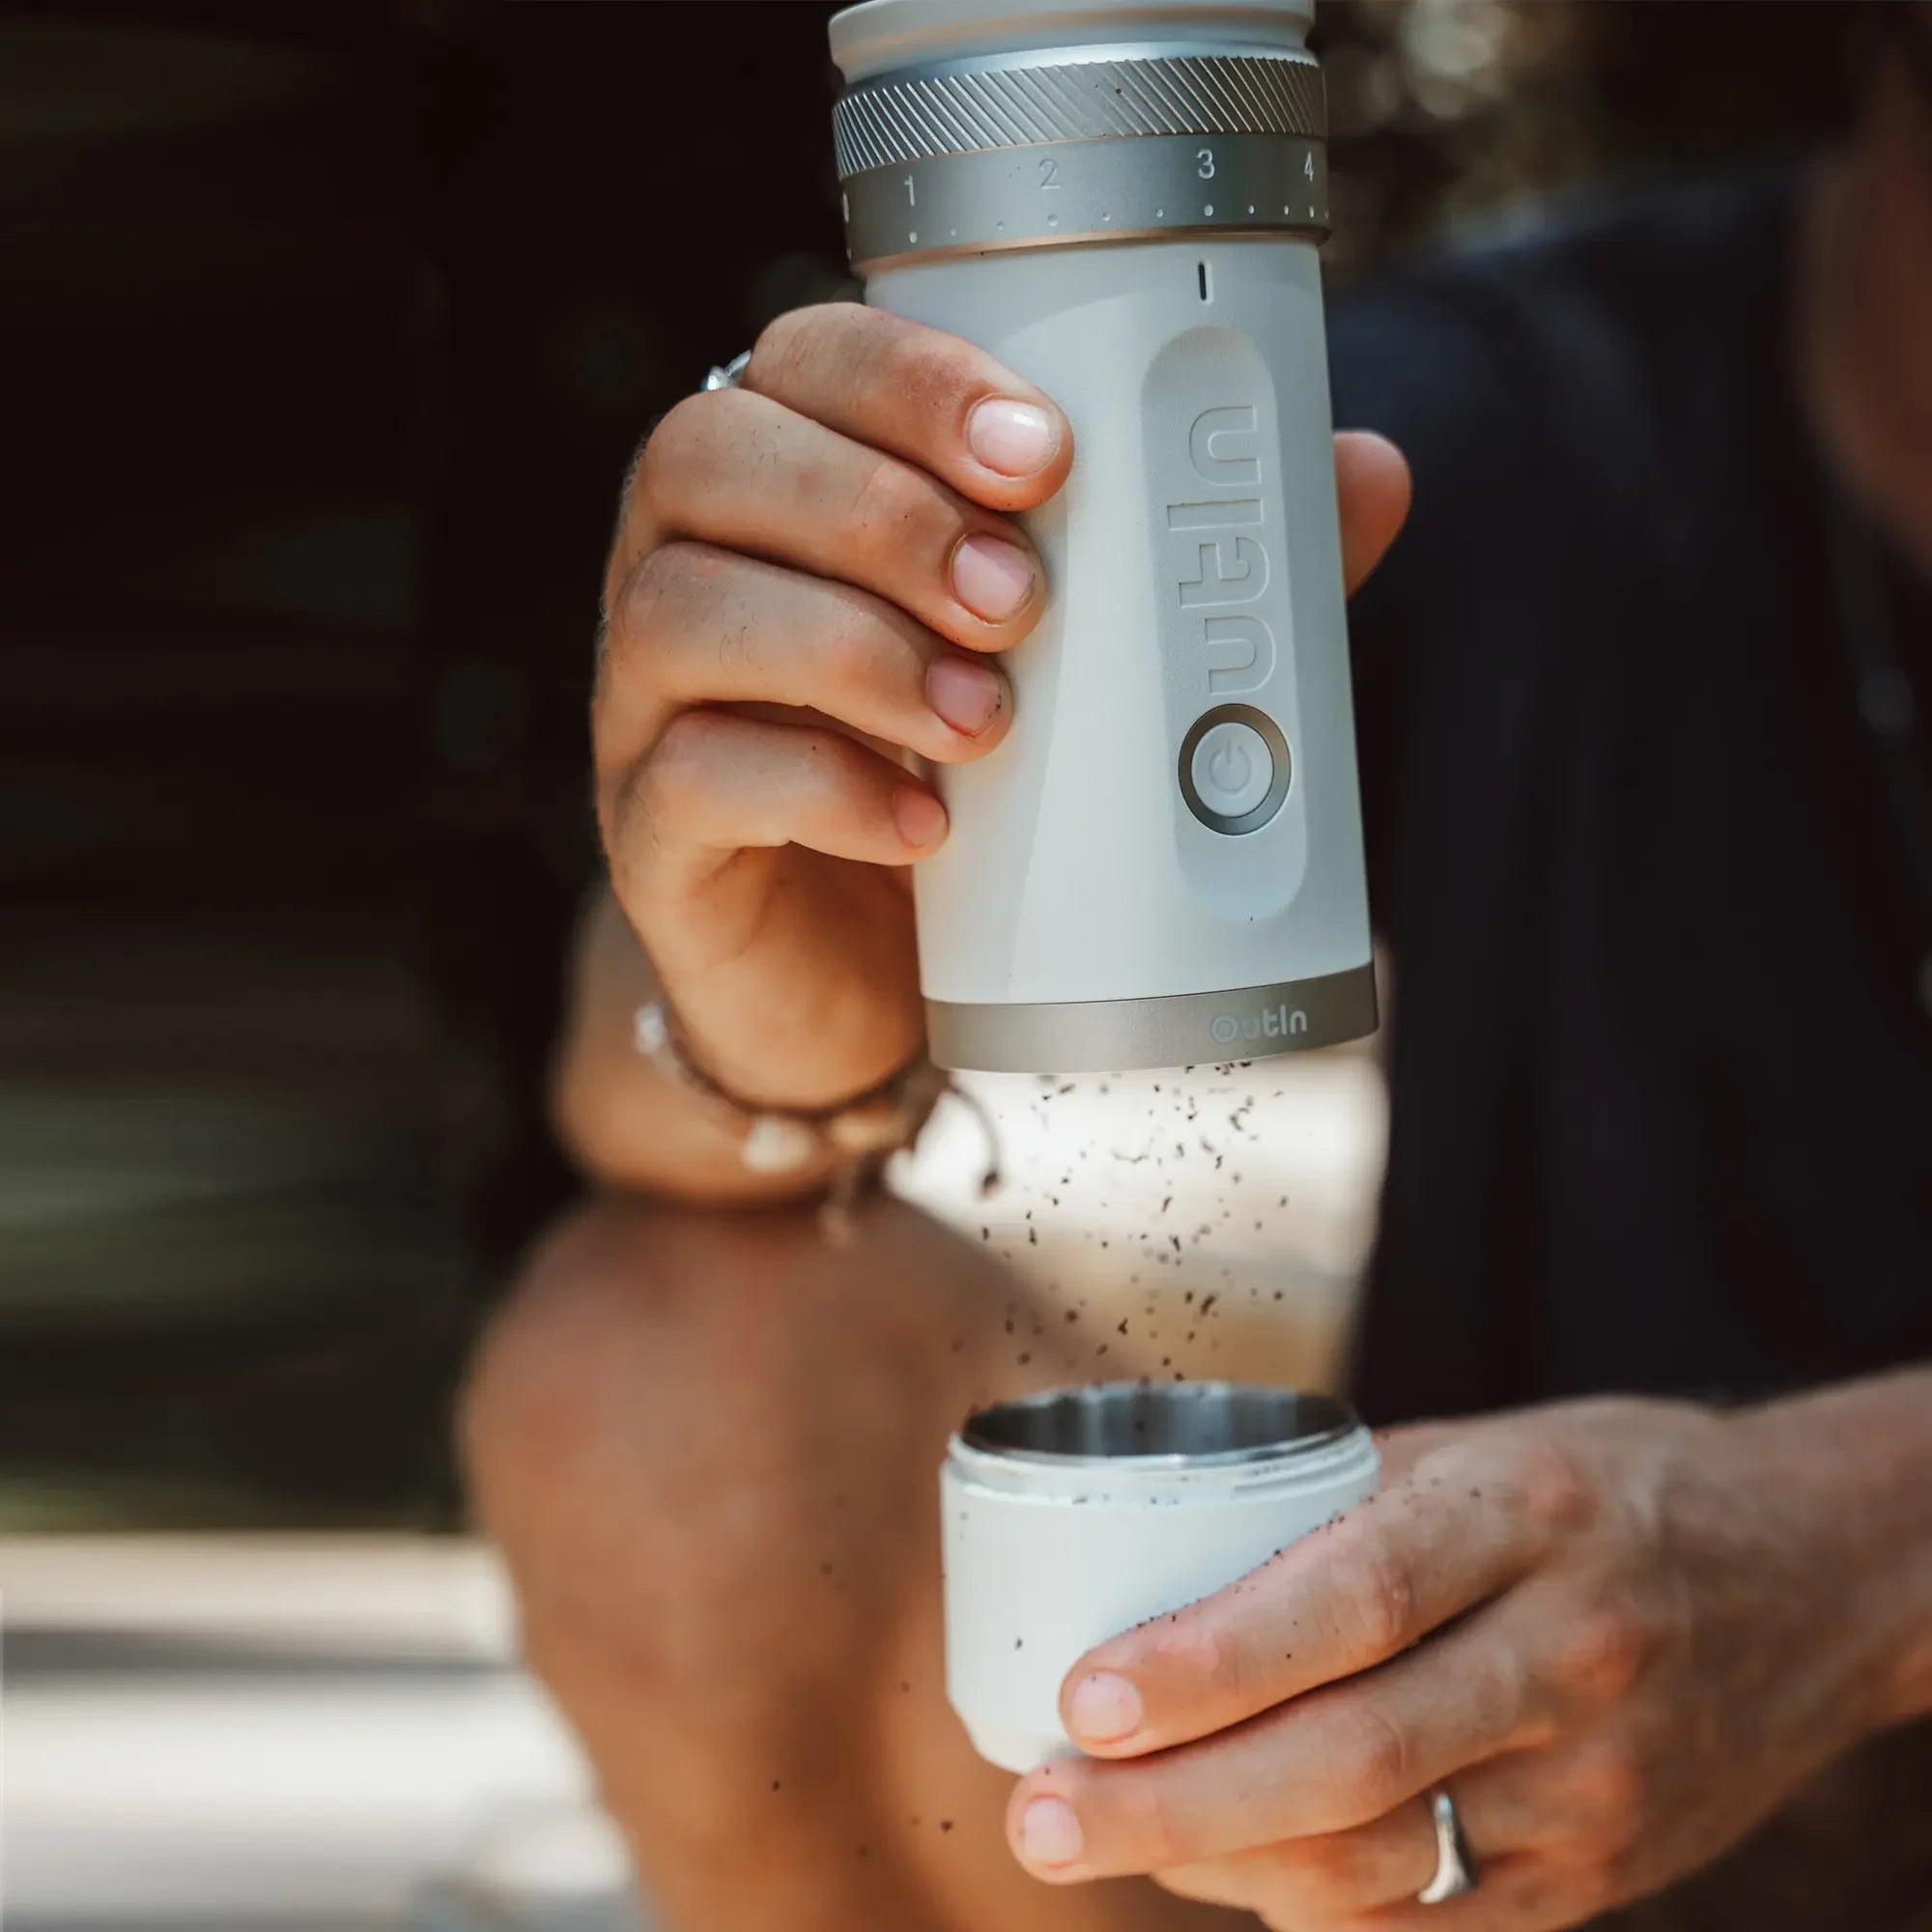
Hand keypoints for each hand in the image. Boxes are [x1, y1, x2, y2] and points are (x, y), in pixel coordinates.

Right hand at [595, 302, 1410, 1109]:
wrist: (868, 986)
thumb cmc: (973, 791)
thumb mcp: (1086, 675)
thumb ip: (1199, 570)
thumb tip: (1367, 473)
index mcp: (792, 486)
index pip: (800, 363)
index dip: (905, 380)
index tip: (1040, 452)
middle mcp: (694, 566)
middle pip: (705, 456)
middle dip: (876, 512)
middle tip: (1021, 598)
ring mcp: (647, 703)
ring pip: (678, 610)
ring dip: (847, 647)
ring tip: (987, 721)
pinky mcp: (651, 834)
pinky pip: (686, 777)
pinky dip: (815, 787)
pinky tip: (921, 826)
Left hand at [1004, 1397, 1906, 1928]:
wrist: (1813, 1574)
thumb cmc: (1608, 1485)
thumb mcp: (1485, 1447)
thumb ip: (1342, 1503)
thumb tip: (1165, 1548)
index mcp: (1524, 1514)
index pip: (1351, 1601)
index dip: (1207, 1661)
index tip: (1082, 1696)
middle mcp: (1568, 1655)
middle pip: (1349, 1760)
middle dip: (1172, 1802)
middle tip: (1042, 1815)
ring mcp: (1599, 1785)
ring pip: (1383, 1864)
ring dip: (1217, 1867)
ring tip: (1096, 1839)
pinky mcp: (1607, 1875)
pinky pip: (1439, 1925)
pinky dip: (1314, 1911)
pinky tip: (1222, 1879)